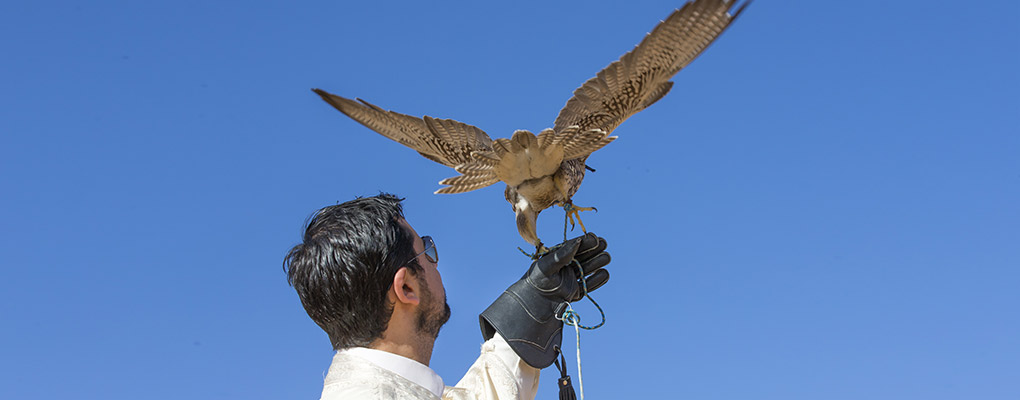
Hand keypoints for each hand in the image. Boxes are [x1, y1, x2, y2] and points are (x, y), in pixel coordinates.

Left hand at [480, 232, 610, 367]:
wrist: (535, 302)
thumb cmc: (538, 280)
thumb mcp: (548, 265)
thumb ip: (562, 254)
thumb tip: (578, 242)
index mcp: (560, 256)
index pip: (576, 246)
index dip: (587, 242)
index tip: (595, 239)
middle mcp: (568, 266)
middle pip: (586, 256)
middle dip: (595, 250)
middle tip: (603, 245)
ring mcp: (573, 279)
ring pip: (590, 268)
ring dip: (598, 262)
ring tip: (605, 257)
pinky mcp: (577, 292)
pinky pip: (590, 284)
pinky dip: (598, 279)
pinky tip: (603, 273)